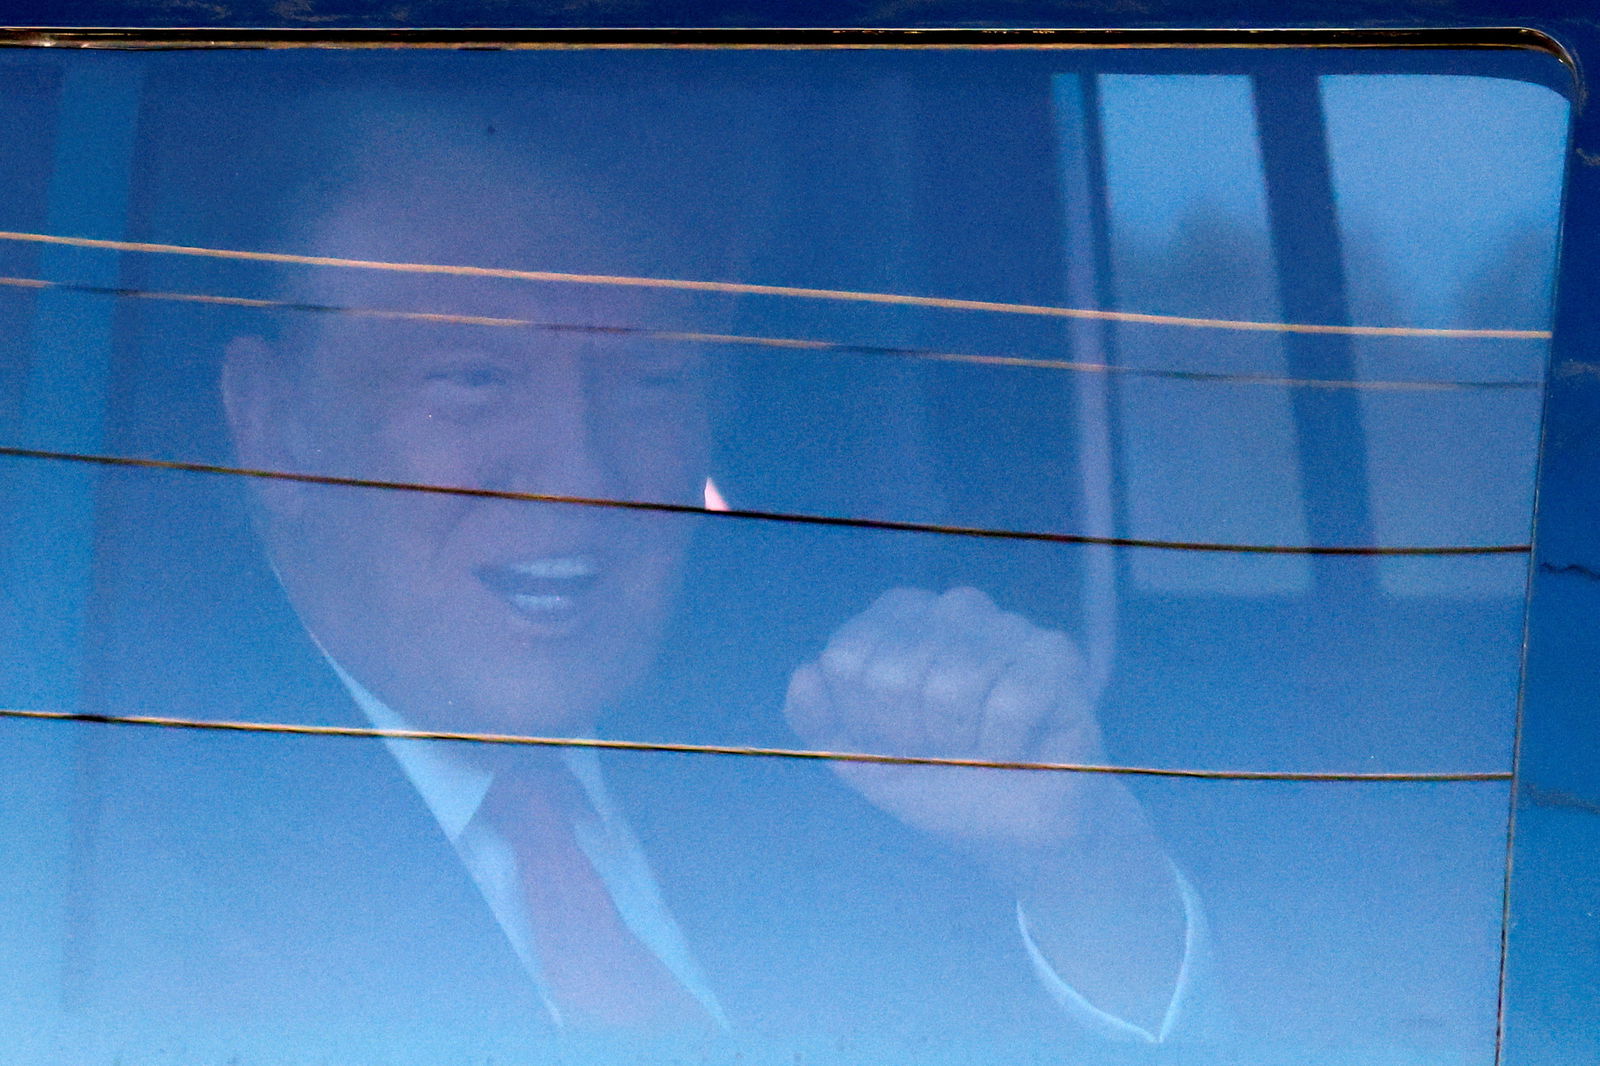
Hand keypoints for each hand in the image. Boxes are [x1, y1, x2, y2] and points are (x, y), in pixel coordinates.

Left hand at [787, 586, 1187, 1030]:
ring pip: (953, 683)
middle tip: (940, 750)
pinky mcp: (1055, 655)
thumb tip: (806, 673)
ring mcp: (1006, 625)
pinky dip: (1006, 746)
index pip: (846, 659)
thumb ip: (817, 719)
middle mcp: (951, 608)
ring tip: (979, 748)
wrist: (1010, 832)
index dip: (864, 720)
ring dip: (961, 743)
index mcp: (897, 617)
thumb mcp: (858, 758)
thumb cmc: (934, 779)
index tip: (892, 742)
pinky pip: (1013, 699)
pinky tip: (1018, 749)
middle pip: (892, 673)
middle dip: (910, 736)